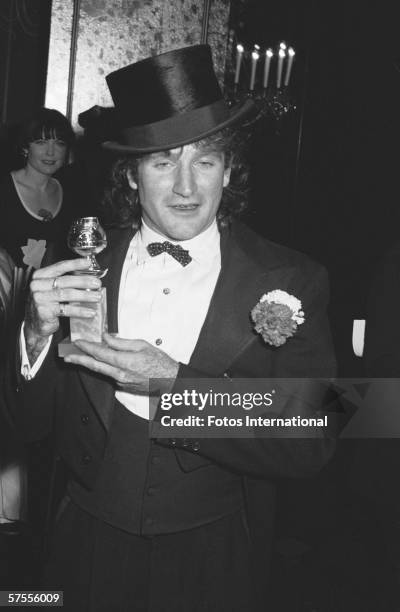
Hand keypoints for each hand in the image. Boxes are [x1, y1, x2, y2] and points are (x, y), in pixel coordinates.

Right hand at [24, 259, 101, 362]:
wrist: (35, 323)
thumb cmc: (47, 303)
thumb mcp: (52, 289)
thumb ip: (66, 282)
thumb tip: (89, 277)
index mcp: (40, 276)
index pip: (59, 267)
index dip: (75, 264)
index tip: (88, 264)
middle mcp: (38, 285)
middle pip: (64, 280)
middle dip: (83, 281)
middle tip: (97, 284)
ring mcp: (40, 299)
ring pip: (66, 294)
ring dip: (85, 295)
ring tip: (97, 297)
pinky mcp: (44, 312)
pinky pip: (66, 310)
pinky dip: (80, 311)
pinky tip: (90, 311)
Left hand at [63, 333, 178, 393]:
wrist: (170, 381)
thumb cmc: (160, 362)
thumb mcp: (142, 345)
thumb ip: (121, 342)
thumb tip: (106, 338)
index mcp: (125, 362)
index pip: (100, 353)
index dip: (87, 347)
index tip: (78, 342)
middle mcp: (120, 374)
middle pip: (95, 365)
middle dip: (79, 360)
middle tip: (66, 356)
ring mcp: (121, 381)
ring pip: (101, 370)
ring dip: (89, 363)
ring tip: (78, 356)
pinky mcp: (123, 385)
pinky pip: (110, 374)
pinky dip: (104, 366)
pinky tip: (101, 360)